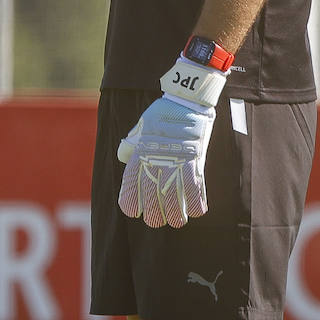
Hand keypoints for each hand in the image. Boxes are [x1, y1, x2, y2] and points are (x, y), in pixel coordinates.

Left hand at [117, 55, 228, 228]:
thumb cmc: (162, 113)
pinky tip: (195, 210)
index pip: (129, 195)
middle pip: (152, 207)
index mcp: (139, 157)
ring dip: (176, 217)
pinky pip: (195, 194)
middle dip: (155, 217)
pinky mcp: (194, 163)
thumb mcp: (141, 127)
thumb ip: (132, 145)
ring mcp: (176, 166)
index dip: (131, 206)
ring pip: (174, 207)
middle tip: (159, 218)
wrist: (186, 100)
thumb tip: (124, 155)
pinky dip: (196, 205)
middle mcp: (155, 165)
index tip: (136, 210)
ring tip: (178, 220)